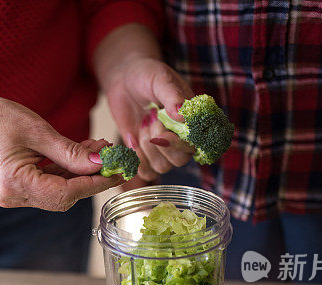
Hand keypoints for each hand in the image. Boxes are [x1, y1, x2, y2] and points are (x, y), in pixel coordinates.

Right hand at [0, 62, 119, 210]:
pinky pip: (48, 186)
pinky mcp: (16, 190)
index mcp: (14, 182)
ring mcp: (13, 196)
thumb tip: (100, 164)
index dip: (93, 184)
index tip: (116, 173)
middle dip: (90, 181)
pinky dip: (66, 174)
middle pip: (62, 198)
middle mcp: (12, 196)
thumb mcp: (37, 130)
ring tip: (100, 152)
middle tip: (114, 162)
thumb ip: (70, 152)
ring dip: (80, 176)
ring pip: (57, 194)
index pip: (64, 193)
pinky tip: (82, 156)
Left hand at [94, 25, 194, 182]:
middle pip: (179, 160)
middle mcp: (181, 138)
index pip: (195, 144)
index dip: (179, 143)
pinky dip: (136, 159)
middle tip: (150, 118)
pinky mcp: (146, 155)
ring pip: (161, 167)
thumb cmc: (147, 76)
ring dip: (146, 147)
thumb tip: (182, 115)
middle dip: (160, 143)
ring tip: (142, 123)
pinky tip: (132, 138)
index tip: (163, 132)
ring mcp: (163, 149)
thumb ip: (172, 96)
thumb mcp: (161, 80)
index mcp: (192, 121)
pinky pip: (145, 172)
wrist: (125, 79)